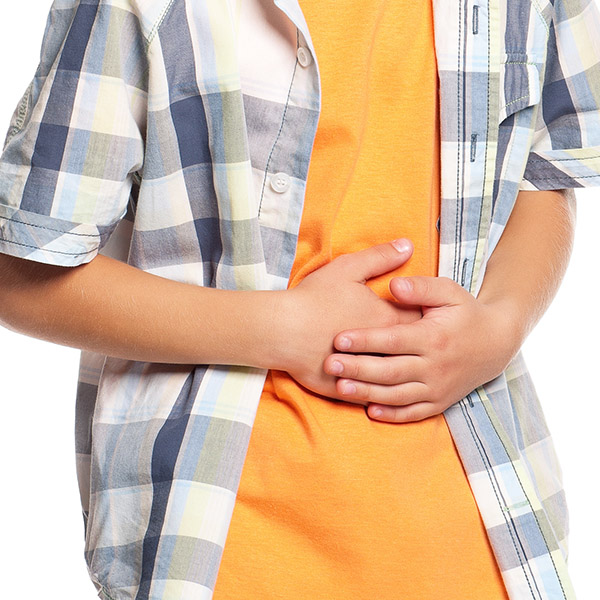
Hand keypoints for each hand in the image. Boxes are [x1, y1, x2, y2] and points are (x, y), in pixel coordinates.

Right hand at [275, 240, 421, 400]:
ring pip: (393, 379)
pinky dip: (377, 395)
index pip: (421, 321)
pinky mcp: (344, 389)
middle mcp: (381, 351)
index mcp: (386, 320)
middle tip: (430, 348)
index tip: (434, 317)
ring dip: (403, 375)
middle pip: (413, 353)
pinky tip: (383, 393)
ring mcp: (363, 373)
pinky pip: (368, 397)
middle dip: (423, 350)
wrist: (281, 330)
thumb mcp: (349, 268)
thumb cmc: (314, 298)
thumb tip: (409, 245)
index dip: (429, 319)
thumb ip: (381, 257)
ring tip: (410, 371)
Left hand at [322, 276, 520, 421]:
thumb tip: (393, 284)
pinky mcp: (440, 402)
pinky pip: (413, 413)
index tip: (338, 339)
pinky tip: (369, 411)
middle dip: (357, 369)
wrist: (496, 343)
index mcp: (433, 337)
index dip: (365, 340)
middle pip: (390, 371)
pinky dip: (392, 415)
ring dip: (367, 393)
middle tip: (329, 365)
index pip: (393, 340)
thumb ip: (421, 287)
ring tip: (339, 388)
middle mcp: (435, 367)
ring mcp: (438, 388)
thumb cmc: (465, 312)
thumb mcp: (449, 292)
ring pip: (397, 395)